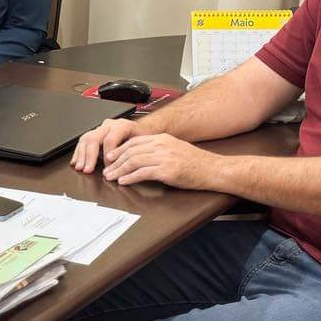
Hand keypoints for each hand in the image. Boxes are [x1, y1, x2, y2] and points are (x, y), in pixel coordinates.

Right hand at [72, 118, 139, 172]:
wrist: (142, 129)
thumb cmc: (142, 138)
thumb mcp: (141, 145)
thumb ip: (130, 153)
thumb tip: (120, 168)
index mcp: (122, 126)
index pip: (110, 140)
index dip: (107, 156)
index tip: (108, 169)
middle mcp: (110, 125)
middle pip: (94, 138)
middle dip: (89, 156)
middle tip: (87, 169)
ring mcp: (101, 128)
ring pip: (86, 138)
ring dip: (81, 155)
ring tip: (80, 167)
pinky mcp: (95, 133)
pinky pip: (83, 140)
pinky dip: (78, 152)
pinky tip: (76, 161)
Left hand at [102, 131, 225, 190]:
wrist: (214, 169)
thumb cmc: (197, 163)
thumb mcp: (176, 150)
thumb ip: (160, 150)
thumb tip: (143, 157)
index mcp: (163, 139)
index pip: (135, 142)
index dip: (120, 150)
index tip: (111, 157)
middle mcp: (162, 145)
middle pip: (131, 151)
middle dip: (116, 161)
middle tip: (107, 169)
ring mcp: (164, 157)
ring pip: (134, 161)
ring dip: (119, 170)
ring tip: (111, 177)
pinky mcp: (167, 170)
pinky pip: (143, 173)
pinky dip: (130, 177)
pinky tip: (124, 181)